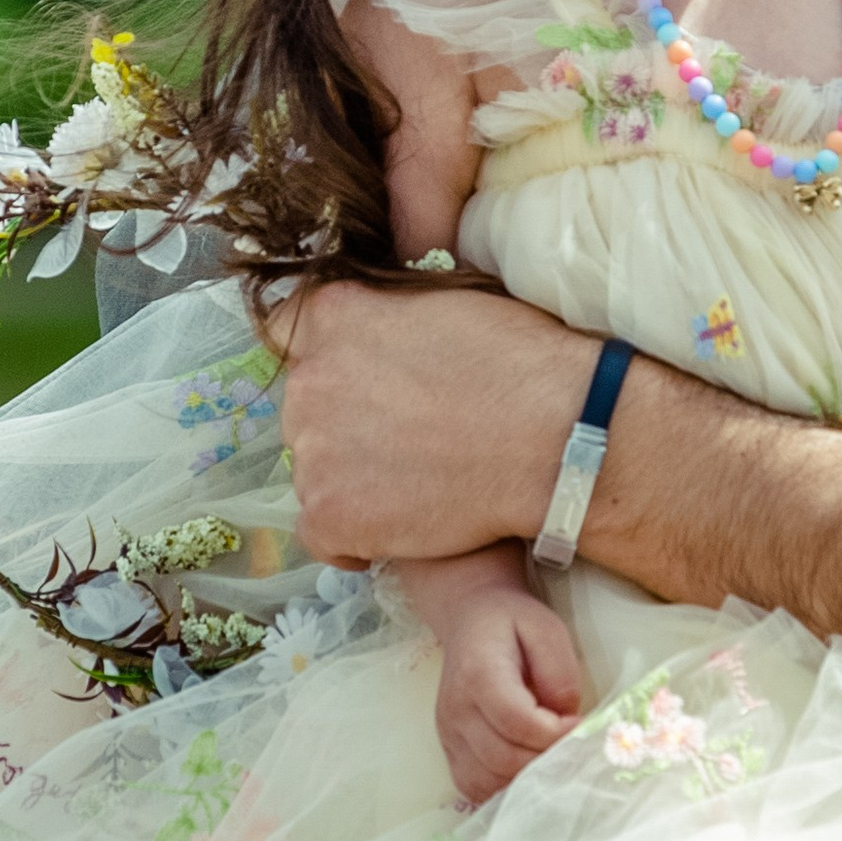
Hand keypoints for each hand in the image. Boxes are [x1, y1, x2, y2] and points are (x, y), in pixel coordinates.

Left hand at [273, 282, 593, 568]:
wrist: (552, 437)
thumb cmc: (520, 366)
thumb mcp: (444, 302)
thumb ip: (387, 312)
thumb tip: (377, 328)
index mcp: (336, 314)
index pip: (288, 330)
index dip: (325, 359)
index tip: (356, 382)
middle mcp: (309, 378)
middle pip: (303, 409)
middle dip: (343, 424)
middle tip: (405, 441)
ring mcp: (313, 450)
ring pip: (313, 472)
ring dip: (351, 480)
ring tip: (416, 484)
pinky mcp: (330, 514)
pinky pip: (321, 534)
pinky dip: (353, 538)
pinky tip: (399, 528)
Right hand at [434, 581, 583, 804]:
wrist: (470, 621)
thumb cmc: (511, 623)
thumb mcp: (546, 629)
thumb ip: (560, 673)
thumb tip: (567, 719)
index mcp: (478, 674)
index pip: (517, 722)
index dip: (555, 734)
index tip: (580, 726)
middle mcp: (456, 710)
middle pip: (503, 759)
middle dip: (546, 761)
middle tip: (573, 748)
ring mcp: (448, 735)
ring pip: (489, 782)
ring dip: (528, 781)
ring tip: (553, 759)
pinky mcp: (450, 751)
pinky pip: (476, 788)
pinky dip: (505, 790)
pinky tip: (529, 772)